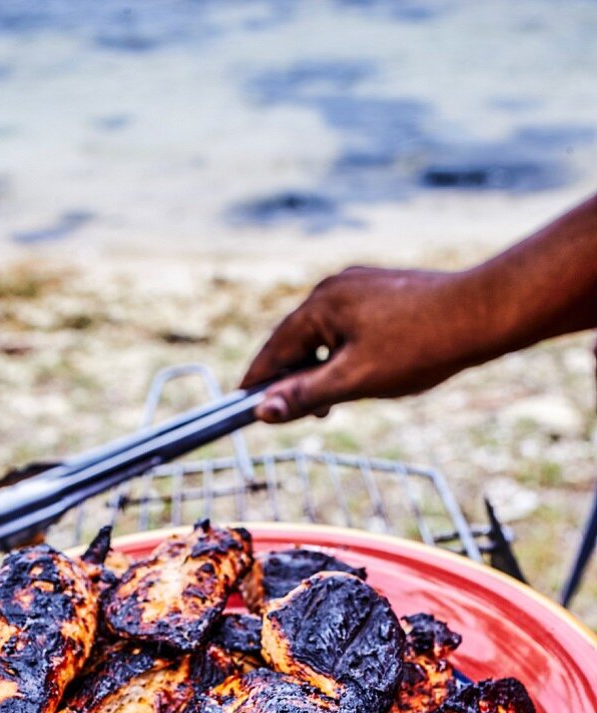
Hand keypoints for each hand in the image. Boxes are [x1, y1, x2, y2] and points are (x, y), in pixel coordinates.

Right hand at [242, 266, 495, 422]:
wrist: (484, 313)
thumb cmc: (421, 346)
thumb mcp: (355, 380)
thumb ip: (306, 395)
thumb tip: (263, 411)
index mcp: (321, 304)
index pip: (275, 348)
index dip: (259, 380)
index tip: (243, 405)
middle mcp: (335, 286)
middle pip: (299, 339)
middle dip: (296, 377)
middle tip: (302, 414)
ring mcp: (361, 284)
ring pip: (326, 333)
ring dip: (324, 366)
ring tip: (338, 399)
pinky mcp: (384, 289)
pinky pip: (350, 324)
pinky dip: (345, 351)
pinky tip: (365, 372)